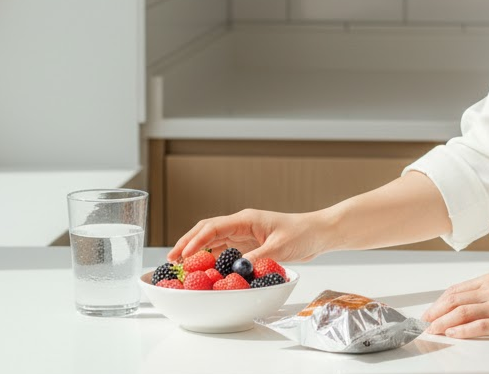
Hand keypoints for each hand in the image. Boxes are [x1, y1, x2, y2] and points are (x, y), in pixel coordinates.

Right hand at [166, 208, 330, 264]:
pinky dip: (212, 258)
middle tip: (171, 259)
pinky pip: (225, 250)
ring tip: (182, 266)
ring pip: (214, 240)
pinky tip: (205, 268)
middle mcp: (241, 225)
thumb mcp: (279, 248)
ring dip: (198, 251)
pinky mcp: (249, 245)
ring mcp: (244, 234)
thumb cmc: (301, 233)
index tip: (181, 254)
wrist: (317, 233)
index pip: (213, 227)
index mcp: (246, 219)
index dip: (195, 240)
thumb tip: (237, 270)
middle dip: (188, 243)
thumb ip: (257, 259)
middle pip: (207, 231)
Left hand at [421, 272, 488, 343]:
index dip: (440, 301)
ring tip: (433, 330)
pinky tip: (452, 335)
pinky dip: (462, 331)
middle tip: (425, 322)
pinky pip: (479, 326)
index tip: (430, 310)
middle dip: (436, 311)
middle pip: (455, 299)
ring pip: (463, 311)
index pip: (457, 289)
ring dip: (443, 322)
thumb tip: (468, 304)